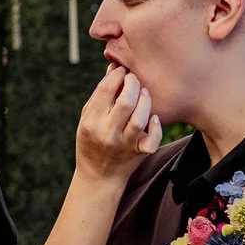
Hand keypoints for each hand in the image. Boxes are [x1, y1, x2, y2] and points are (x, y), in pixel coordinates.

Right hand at [77, 65, 161, 184]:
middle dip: (133, 84)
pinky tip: (154, 119)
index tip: (122, 71)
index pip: (105, 91)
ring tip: (144, 93)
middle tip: (135, 79)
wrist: (99, 176)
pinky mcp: (138, 153)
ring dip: (145, 101)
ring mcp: (124, 144)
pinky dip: (156, 128)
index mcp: (91, 122)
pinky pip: (152, 140)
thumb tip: (114, 68)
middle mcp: (107, 133)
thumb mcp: (88, 118)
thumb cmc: (92, 140)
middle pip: (125, 102)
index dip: (116, 76)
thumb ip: (100, 95)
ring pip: (140, 119)